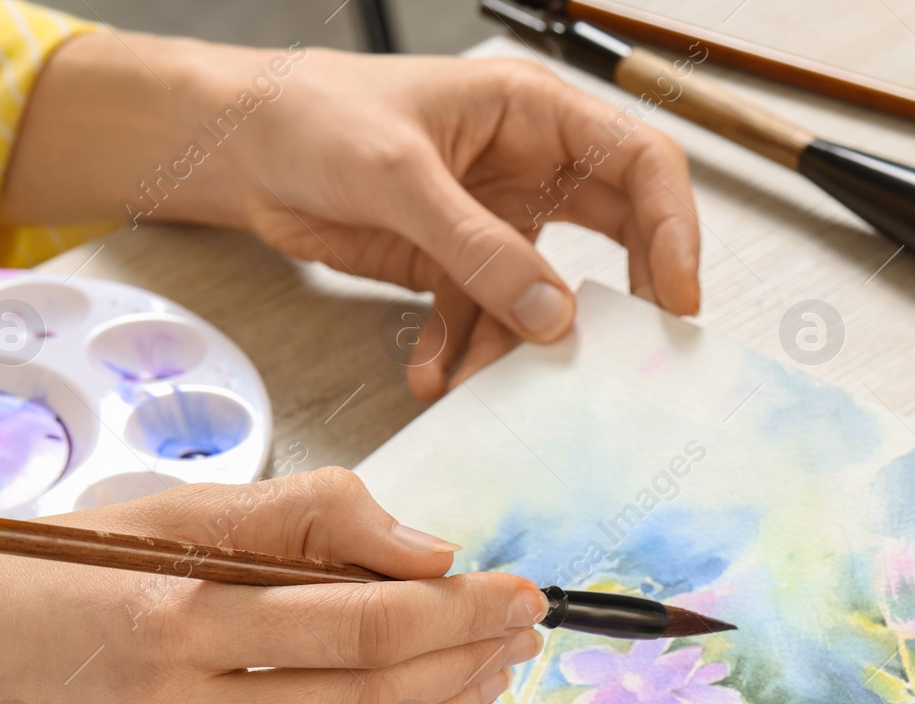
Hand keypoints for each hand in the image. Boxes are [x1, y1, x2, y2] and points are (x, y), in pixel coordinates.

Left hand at [0, 38, 702, 398]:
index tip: (676, 298)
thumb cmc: (313, 116)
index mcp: (535, 114)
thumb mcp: (399, 177)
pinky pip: (485, 322)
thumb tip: (554, 317)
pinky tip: (435, 371)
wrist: (238, 150)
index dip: (673, 229)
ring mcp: (496, 223)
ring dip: (519, 345)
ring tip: (487, 377)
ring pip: (545, 296)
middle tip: (628, 357)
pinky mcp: (456, 267)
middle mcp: (531, 168)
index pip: (640, 165)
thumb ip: (479, 248)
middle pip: (616, 235)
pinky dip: (465, 354)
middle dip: (622, 300)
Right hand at [0, 468, 545, 703]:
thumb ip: (310, 516)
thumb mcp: (177, 511)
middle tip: (520, 634)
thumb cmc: (64, 572)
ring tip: (487, 681)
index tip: (522, 591)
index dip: (462, 610)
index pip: (366, 625)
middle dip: (469, 663)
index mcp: (172, 618)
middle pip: (372, 701)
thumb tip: (435, 553)